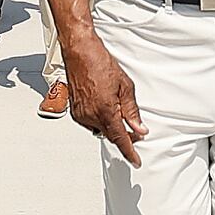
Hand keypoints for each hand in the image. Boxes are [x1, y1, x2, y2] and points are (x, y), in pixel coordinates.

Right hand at [62, 38, 147, 164]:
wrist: (80, 53)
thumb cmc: (100, 64)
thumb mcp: (125, 86)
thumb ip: (132, 111)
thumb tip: (139, 127)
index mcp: (105, 110)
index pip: (120, 138)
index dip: (129, 151)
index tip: (136, 160)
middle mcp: (91, 115)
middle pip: (110, 135)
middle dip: (124, 136)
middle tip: (136, 130)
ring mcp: (81, 114)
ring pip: (100, 129)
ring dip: (111, 126)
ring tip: (119, 111)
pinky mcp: (75, 111)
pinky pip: (91, 123)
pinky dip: (101, 120)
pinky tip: (105, 107)